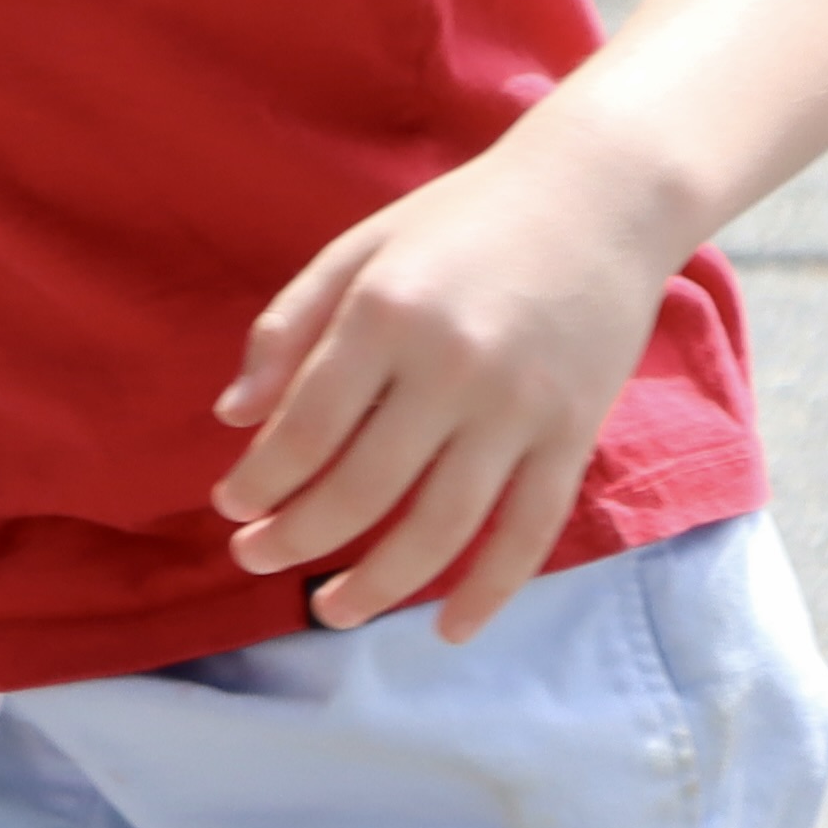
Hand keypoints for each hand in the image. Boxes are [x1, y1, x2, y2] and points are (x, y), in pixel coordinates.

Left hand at [208, 119, 692, 637]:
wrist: (598, 196)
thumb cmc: (460, 220)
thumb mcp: (358, 249)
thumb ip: (288, 328)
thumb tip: (231, 417)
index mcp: (387, 316)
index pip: (305, 430)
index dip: (259, 482)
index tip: (229, 508)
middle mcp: (453, 369)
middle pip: (362, 489)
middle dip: (295, 538)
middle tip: (252, 559)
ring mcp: (521, 409)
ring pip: (441, 528)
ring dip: (378, 584)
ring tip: (328, 610)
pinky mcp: (574, 434)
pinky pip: (530, 532)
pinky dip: (489, 592)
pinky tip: (449, 630)